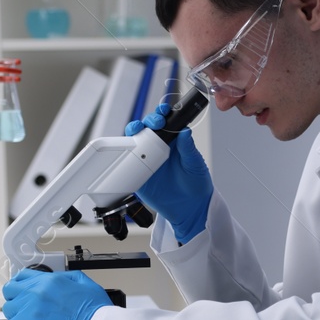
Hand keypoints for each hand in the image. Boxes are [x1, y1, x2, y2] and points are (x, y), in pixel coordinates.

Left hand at [0, 268, 111, 319]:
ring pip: (9, 310)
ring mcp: (29, 310)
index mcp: (50, 281)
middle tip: (25, 308)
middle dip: (17, 298)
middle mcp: (36, 293)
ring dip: (17, 315)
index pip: (23, 276)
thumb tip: (59, 280)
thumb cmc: (96, 315)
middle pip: (11, 291)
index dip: (22, 284)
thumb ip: (68, 279)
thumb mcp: (87, 285)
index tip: (22, 290)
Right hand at [126, 103, 212, 243]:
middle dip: (146, 122)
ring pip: (134, 142)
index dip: (161, 114)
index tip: (163, 112)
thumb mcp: (195, 164)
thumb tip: (185, 131)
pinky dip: (123, 156)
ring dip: (133, 133)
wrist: (189, 208)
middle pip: (146, 129)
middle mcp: (158, 148)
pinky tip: (127, 151)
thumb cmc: (196, 183)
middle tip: (153, 124)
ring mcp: (147, 160)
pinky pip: (127, 163)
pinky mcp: (138, 174)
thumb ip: (188, 148)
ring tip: (136, 131)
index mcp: (173, 142)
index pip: (165, 123)